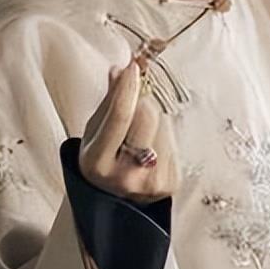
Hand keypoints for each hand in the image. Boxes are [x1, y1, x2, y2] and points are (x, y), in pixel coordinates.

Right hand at [78, 57, 179, 204]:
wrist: (115, 202)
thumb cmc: (102, 161)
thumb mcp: (95, 133)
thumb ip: (109, 102)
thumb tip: (120, 70)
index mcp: (97, 162)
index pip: (119, 116)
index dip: (127, 88)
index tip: (134, 66)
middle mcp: (124, 176)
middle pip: (147, 116)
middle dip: (144, 100)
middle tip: (136, 100)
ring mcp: (150, 182)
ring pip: (164, 124)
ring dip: (156, 118)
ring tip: (141, 134)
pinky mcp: (170, 184)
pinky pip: (174, 141)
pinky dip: (164, 135)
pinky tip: (152, 147)